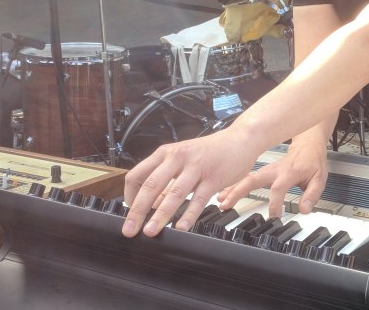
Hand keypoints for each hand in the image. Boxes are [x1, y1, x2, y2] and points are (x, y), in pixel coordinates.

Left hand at [121, 128, 262, 237]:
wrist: (240, 139)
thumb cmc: (210, 151)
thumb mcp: (183, 159)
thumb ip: (167, 179)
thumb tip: (151, 203)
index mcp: (166, 153)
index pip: (137, 174)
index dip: (129, 196)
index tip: (129, 213)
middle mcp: (178, 157)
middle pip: (150, 185)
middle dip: (138, 210)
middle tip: (130, 229)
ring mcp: (196, 166)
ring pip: (174, 193)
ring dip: (160, 215)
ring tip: (151, 231)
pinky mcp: (213, 177)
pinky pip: (198, 199)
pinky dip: (188, 215)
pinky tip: (182, 227)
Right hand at [218, 140, 328, 217]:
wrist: (308, 145)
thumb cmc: (312, 161)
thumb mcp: (320, 178)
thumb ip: (312, 195)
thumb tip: (304, 209)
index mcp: (289, 171)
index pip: (278, 187)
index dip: (275, 202)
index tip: (274, 216)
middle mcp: (274, 169)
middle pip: (253, 179)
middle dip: (239, 191)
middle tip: (227, 203)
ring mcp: (266, 169)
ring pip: (246, 178)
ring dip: (232, 189)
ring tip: (220, 200)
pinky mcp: (263, 171)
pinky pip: (246, 178)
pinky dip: (234, 185)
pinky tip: (224, 192)